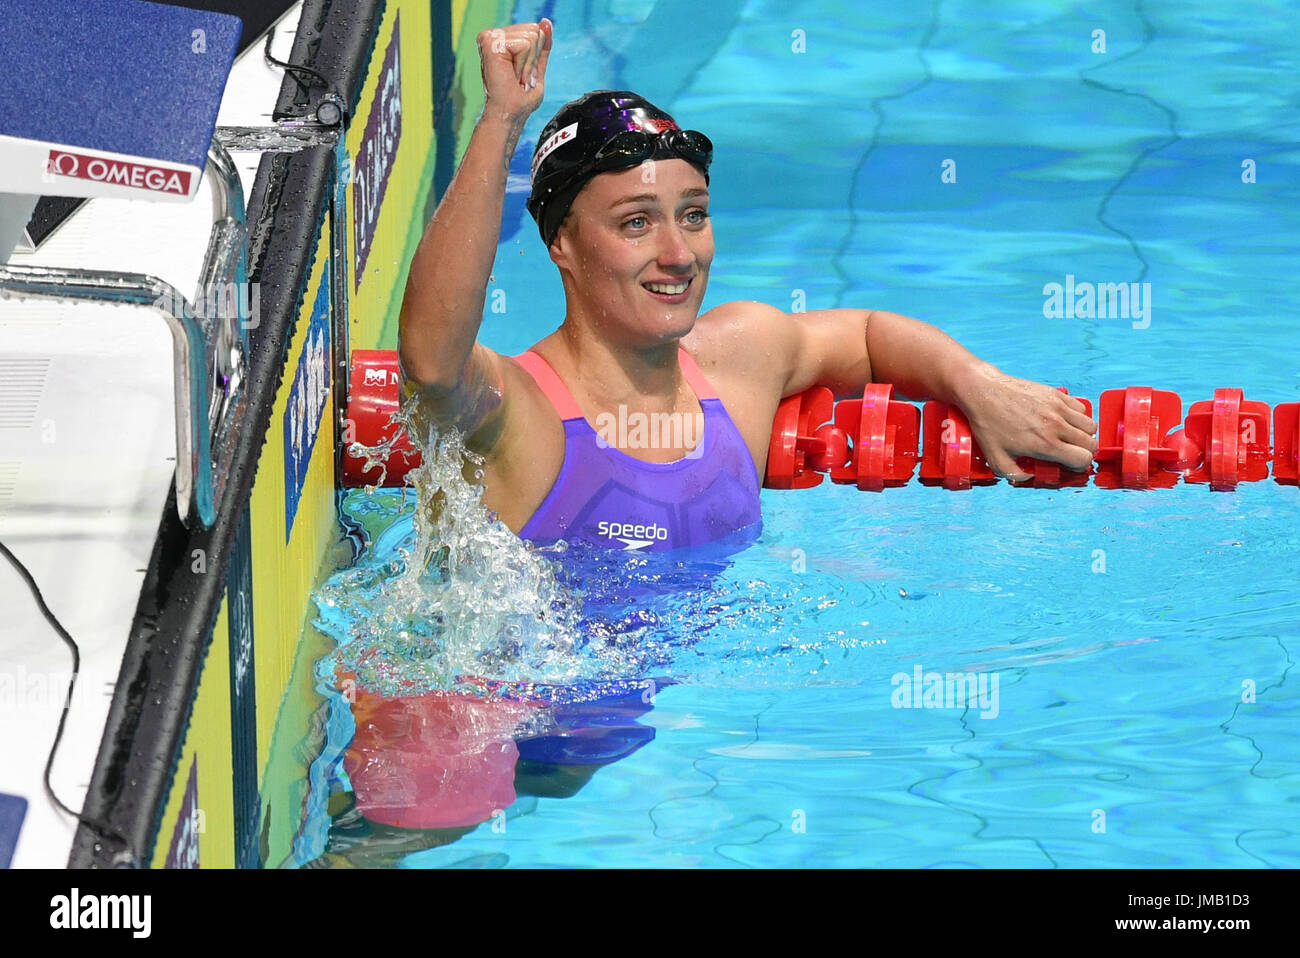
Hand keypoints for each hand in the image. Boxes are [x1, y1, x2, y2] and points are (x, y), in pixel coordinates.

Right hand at [477, 19, 551, 122]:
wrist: (510, 114)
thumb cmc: (521, 98)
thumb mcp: (536, 67)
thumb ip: (542, 45)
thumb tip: (546, 22)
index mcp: (501, 40)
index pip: (534, 30)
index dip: (535, 56)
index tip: (522, 74)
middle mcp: (493, 35)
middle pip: (534, 31)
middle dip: (532, 59)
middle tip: (519, 77)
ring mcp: (490, 37)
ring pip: (531, 37)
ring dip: (528, 64)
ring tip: (515, 77)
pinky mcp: (491, 43)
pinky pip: (524, 44)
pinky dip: (524, 64)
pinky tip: (511, 75)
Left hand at [956, 363, 1097, 481]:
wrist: (984, 393)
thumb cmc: (988, 425)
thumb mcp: (995, 458)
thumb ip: (1013, 474)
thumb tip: (1030, 477)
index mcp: (1045, 444)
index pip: (1083, 459)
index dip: (1079, 465)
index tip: (1069, 464)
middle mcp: (1056, 426)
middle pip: (1092, 444)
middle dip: (1084, 452)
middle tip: (1070, 452)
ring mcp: (1058, 408)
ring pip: (1091, 426)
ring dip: (1084, 434)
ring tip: (1070, 437)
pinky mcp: (1056, 395)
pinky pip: (1081, 408)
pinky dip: (1078, 417)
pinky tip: (1064, 420)